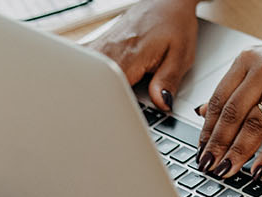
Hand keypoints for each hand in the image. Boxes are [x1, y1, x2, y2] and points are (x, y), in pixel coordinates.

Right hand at [83, 0, 198, 111]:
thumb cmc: (175, 24)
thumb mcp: (180, 56)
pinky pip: (84, 59)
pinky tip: (80, 81)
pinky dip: (82, 71)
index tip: (114, 119)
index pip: (111, 88)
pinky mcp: (99, 42)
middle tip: (99, 116)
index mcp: (131, 55)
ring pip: (84, 71)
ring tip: (89, 102)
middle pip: (92, 82)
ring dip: (87, 87)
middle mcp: (111, 48)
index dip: (111, 107)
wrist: (167, 1)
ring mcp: (102, 44)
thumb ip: (168, 81)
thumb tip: (162, 105)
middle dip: (94, 100)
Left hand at [192, 34, 261, 177]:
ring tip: (228, 169)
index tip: (201, 148)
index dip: (207, 128)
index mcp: (249, 58)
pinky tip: (259, 168)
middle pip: (232, 112)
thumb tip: (203, 113)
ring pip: (254, 124)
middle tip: (209, 164)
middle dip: (218, 144)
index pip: (219, 98)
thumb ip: (237, 87)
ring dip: (238, 152)